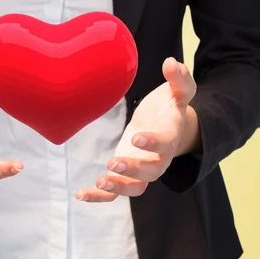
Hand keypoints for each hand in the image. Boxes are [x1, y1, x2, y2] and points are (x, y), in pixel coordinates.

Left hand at [76, 57, 198, 201]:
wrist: (167, 127)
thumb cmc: (170, 107)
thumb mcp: (178, 91)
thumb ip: (179, 79)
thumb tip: (172, 62)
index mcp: (170, 136)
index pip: (165, 142)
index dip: (152, 142)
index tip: (136, 136)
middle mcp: (159, 159)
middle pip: (151, 172)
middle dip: (133, 169)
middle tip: (113, 162)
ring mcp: (143, 170)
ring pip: (135, 187)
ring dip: (118, 187)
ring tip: (98, 182)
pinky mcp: (127, 175)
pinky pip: (116, 193)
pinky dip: (100, 197)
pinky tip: (80, 194)